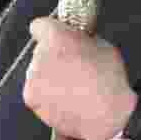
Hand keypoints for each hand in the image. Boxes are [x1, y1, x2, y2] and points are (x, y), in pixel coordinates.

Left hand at [24, 16, 137, 139]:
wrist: (106, 115)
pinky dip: (47, 94)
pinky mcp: (31, 98)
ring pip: (38, 71)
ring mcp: (33, 78)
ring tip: (72, 86)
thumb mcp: (103, 46)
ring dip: (50, 76)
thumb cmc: (109, 81)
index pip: (40, 25)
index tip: (55, 36)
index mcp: (56, 37)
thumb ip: (82, 40)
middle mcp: (40, 56)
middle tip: (73, 66)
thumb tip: (76, 40)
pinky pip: (36, 90)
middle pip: (41, 51)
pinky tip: (66, 98)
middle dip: (53, 56)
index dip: (49, 30)